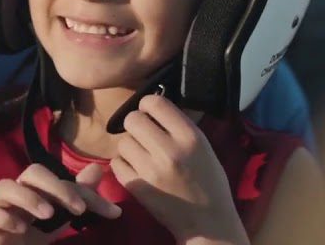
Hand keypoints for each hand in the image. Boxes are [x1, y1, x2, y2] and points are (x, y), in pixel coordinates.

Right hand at [0, 162, 121, 243]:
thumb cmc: (30, 233)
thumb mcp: (60, 218)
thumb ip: (78, 196)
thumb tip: (99, 169)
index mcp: (38, 189)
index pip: (65, 181)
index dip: (89, 195)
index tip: (114, 212)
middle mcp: (18, 192)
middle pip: (31, 172)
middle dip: (55, 186)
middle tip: (77, 208)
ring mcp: (0, 206)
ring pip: (4, 186)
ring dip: (28, 197)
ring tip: (47, 214)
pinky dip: (4, 217)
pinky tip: (21, 228)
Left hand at [111, 95, 248, 244]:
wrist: (208, 222)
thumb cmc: (209, 181)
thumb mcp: (203, 146)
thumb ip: (180, 126)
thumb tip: (153, 106)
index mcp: (190, 136)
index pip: (155, 102)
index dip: (148, 105)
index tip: (150, 114)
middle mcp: (169, 150)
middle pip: (132, 119)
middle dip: (136, 126)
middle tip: (144, 136)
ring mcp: (151, 170)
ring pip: (122, 141)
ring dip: (130, 146)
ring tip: (143, 156)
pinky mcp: (137, 187)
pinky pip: (116, 162)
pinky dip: (123, 165)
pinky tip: (137, 169)